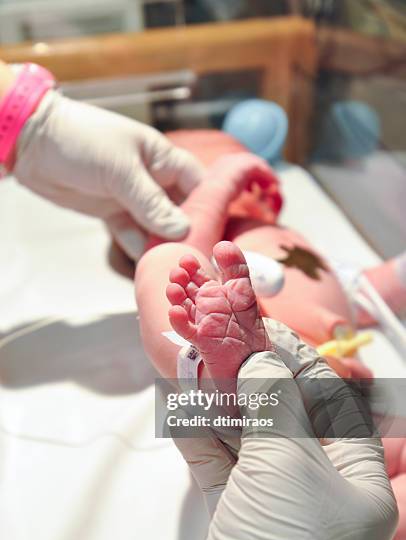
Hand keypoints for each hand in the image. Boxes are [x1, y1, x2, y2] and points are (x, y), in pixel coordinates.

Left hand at [13, 91, 203, 258]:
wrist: (32, 143)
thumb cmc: (82, 141)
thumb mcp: (121, 169)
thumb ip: (151, 202)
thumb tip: (182, 230)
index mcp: (161, 159)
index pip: (198, 183)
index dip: (212, 205)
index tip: (222, 232)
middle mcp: (152, 180)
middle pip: (180, 211)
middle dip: (187, 233)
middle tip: (196, 259)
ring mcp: (132, 198)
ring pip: (156, 227)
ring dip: (163, 245)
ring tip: (173, 267)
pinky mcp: (113, 213)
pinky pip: (132, 235)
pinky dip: (139, 248)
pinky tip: (147, 264)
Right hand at [172, 322, 397, 539]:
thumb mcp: (287, 460)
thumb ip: (274, 402)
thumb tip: (263, 359)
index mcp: (357, 483)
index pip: (333, 406)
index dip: (300, 364)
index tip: (267, 334)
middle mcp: (321, 495)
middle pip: (287, 421)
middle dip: (254, 382)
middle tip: (225, 347)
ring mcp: (276, 510)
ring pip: (249, 443)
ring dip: (222, 406)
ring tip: (198, 368)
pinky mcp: (237, 523)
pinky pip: (222, 468)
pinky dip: (203, 439)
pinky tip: (183, 410)